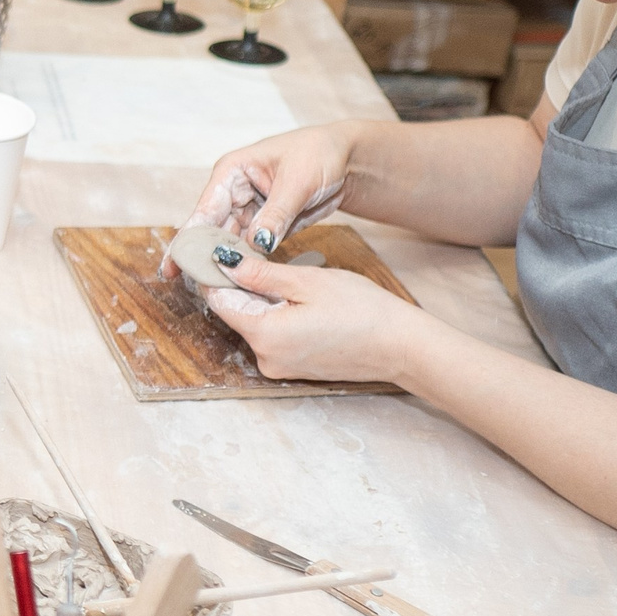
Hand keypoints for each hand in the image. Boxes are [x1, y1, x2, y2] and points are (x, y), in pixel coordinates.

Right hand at [170, 122, 367, 275]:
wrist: (346, 159)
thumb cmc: (319, 154)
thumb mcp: (298, 182)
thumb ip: (276, 214)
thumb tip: (257, 245)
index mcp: (232, 172)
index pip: (205, 209)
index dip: (189, 239)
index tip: (175, 265)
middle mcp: (233, 192)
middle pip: (211, 230)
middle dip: (203, 257)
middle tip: (193, 285)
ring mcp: (248, 210)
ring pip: (229, 242)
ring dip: (224, 264)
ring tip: (213, 290)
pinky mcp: (264, 225)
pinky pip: (250, 249)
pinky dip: (245, 265)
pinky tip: (236, 283)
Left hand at [203, 254, 440, 385]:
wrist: (402, 346)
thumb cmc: (362, 311)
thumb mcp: (308, 282)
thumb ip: (261, 274)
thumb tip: (224, 262)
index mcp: (264, 335)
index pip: (219, 301)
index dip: (214, 273)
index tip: (216, 248)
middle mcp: (265, 358)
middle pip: (235, 313)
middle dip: (240, 284)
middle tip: (252, 252)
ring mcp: (280, 366)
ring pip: (254, 322)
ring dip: (260, 298)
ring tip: (283, 274)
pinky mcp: (294, 367)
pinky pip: (272, 335)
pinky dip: (276, 314)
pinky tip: (296, 298)